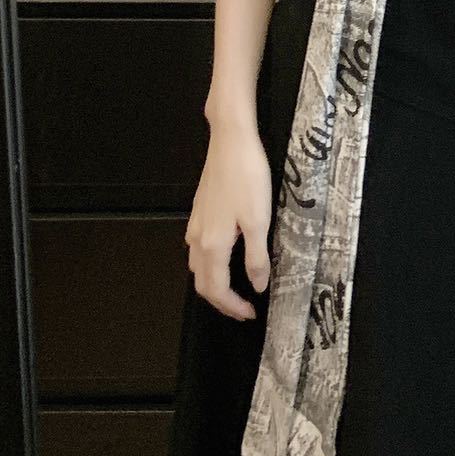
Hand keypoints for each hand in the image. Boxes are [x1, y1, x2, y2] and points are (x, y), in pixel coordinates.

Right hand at [185, 122, 272, 320]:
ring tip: (236, 288)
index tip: (251, 313)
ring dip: (214, 284)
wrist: (231, 142)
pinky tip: (227, 258)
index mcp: (212, 245)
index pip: (217, 289)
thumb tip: (257, 285)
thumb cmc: (247, 178)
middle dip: (221, 301)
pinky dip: (210, 265)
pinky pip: (198, 250)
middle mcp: (197, 238)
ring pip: (197, 267)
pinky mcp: (199, 212)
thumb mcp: (258, 219)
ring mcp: (195, 224)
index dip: (232, 307)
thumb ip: (256, 256)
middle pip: (202, 283)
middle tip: (244, 308)